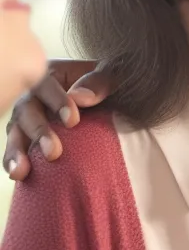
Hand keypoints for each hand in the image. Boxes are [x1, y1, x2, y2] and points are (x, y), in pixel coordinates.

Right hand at [4, 60, 109, 179]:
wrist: (110, 100)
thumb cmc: (111, 83)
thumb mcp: (113, 75)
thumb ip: (101, 81)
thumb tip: (80, 97)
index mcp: (52, 74)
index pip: (47, 85)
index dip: (57, 102)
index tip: (73, 122)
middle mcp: (33, 94)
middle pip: (27, 110)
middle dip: (39, 132)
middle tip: (54, 153)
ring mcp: (27, 117)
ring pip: (16, 131)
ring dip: (17, 151)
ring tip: (20, 171)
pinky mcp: (26, 137)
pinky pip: (16, 148)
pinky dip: (14, 160)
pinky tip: (18, 175)